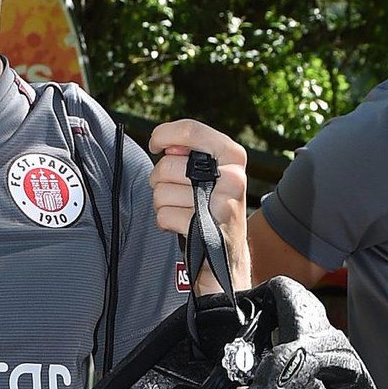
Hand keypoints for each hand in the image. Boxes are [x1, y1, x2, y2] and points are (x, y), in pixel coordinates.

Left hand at [147, 120, 249, 282]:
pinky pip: (164, 215)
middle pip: (167, 165)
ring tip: (182, 212)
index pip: (191, 130)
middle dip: (160, 181)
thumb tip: (166, 148)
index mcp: (232, 155)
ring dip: (162, 204)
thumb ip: (189, 155)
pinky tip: (181, 227)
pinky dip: (165, 222)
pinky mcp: (208, 227)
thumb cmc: (211, 209)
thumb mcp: (209, 176)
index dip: (164, 134)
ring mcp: (222, 202)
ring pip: (161, 191)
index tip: (155, 144)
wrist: (229, 257)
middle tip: (174, 193)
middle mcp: (232, 176)